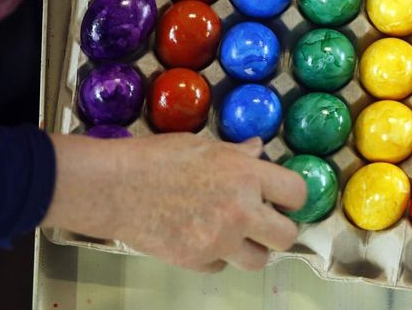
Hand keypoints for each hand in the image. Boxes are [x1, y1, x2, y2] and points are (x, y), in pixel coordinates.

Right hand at [42, 133, 306, 271]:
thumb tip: (258, 150)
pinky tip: (199, 235)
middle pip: (286, 235)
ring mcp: (219, 240)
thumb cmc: (155, 158)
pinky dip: (216, 255)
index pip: (296, 193)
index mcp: (244, 175)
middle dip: (279, 228)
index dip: (293, 196)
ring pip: (258, 260)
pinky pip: (221, 266)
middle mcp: (240, 211)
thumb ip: (237, 154)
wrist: (115, 186)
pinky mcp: (197, 261)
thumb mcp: (202, 146)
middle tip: (265, 220)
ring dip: (251, 248)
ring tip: (233, 232)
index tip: (286, 198)